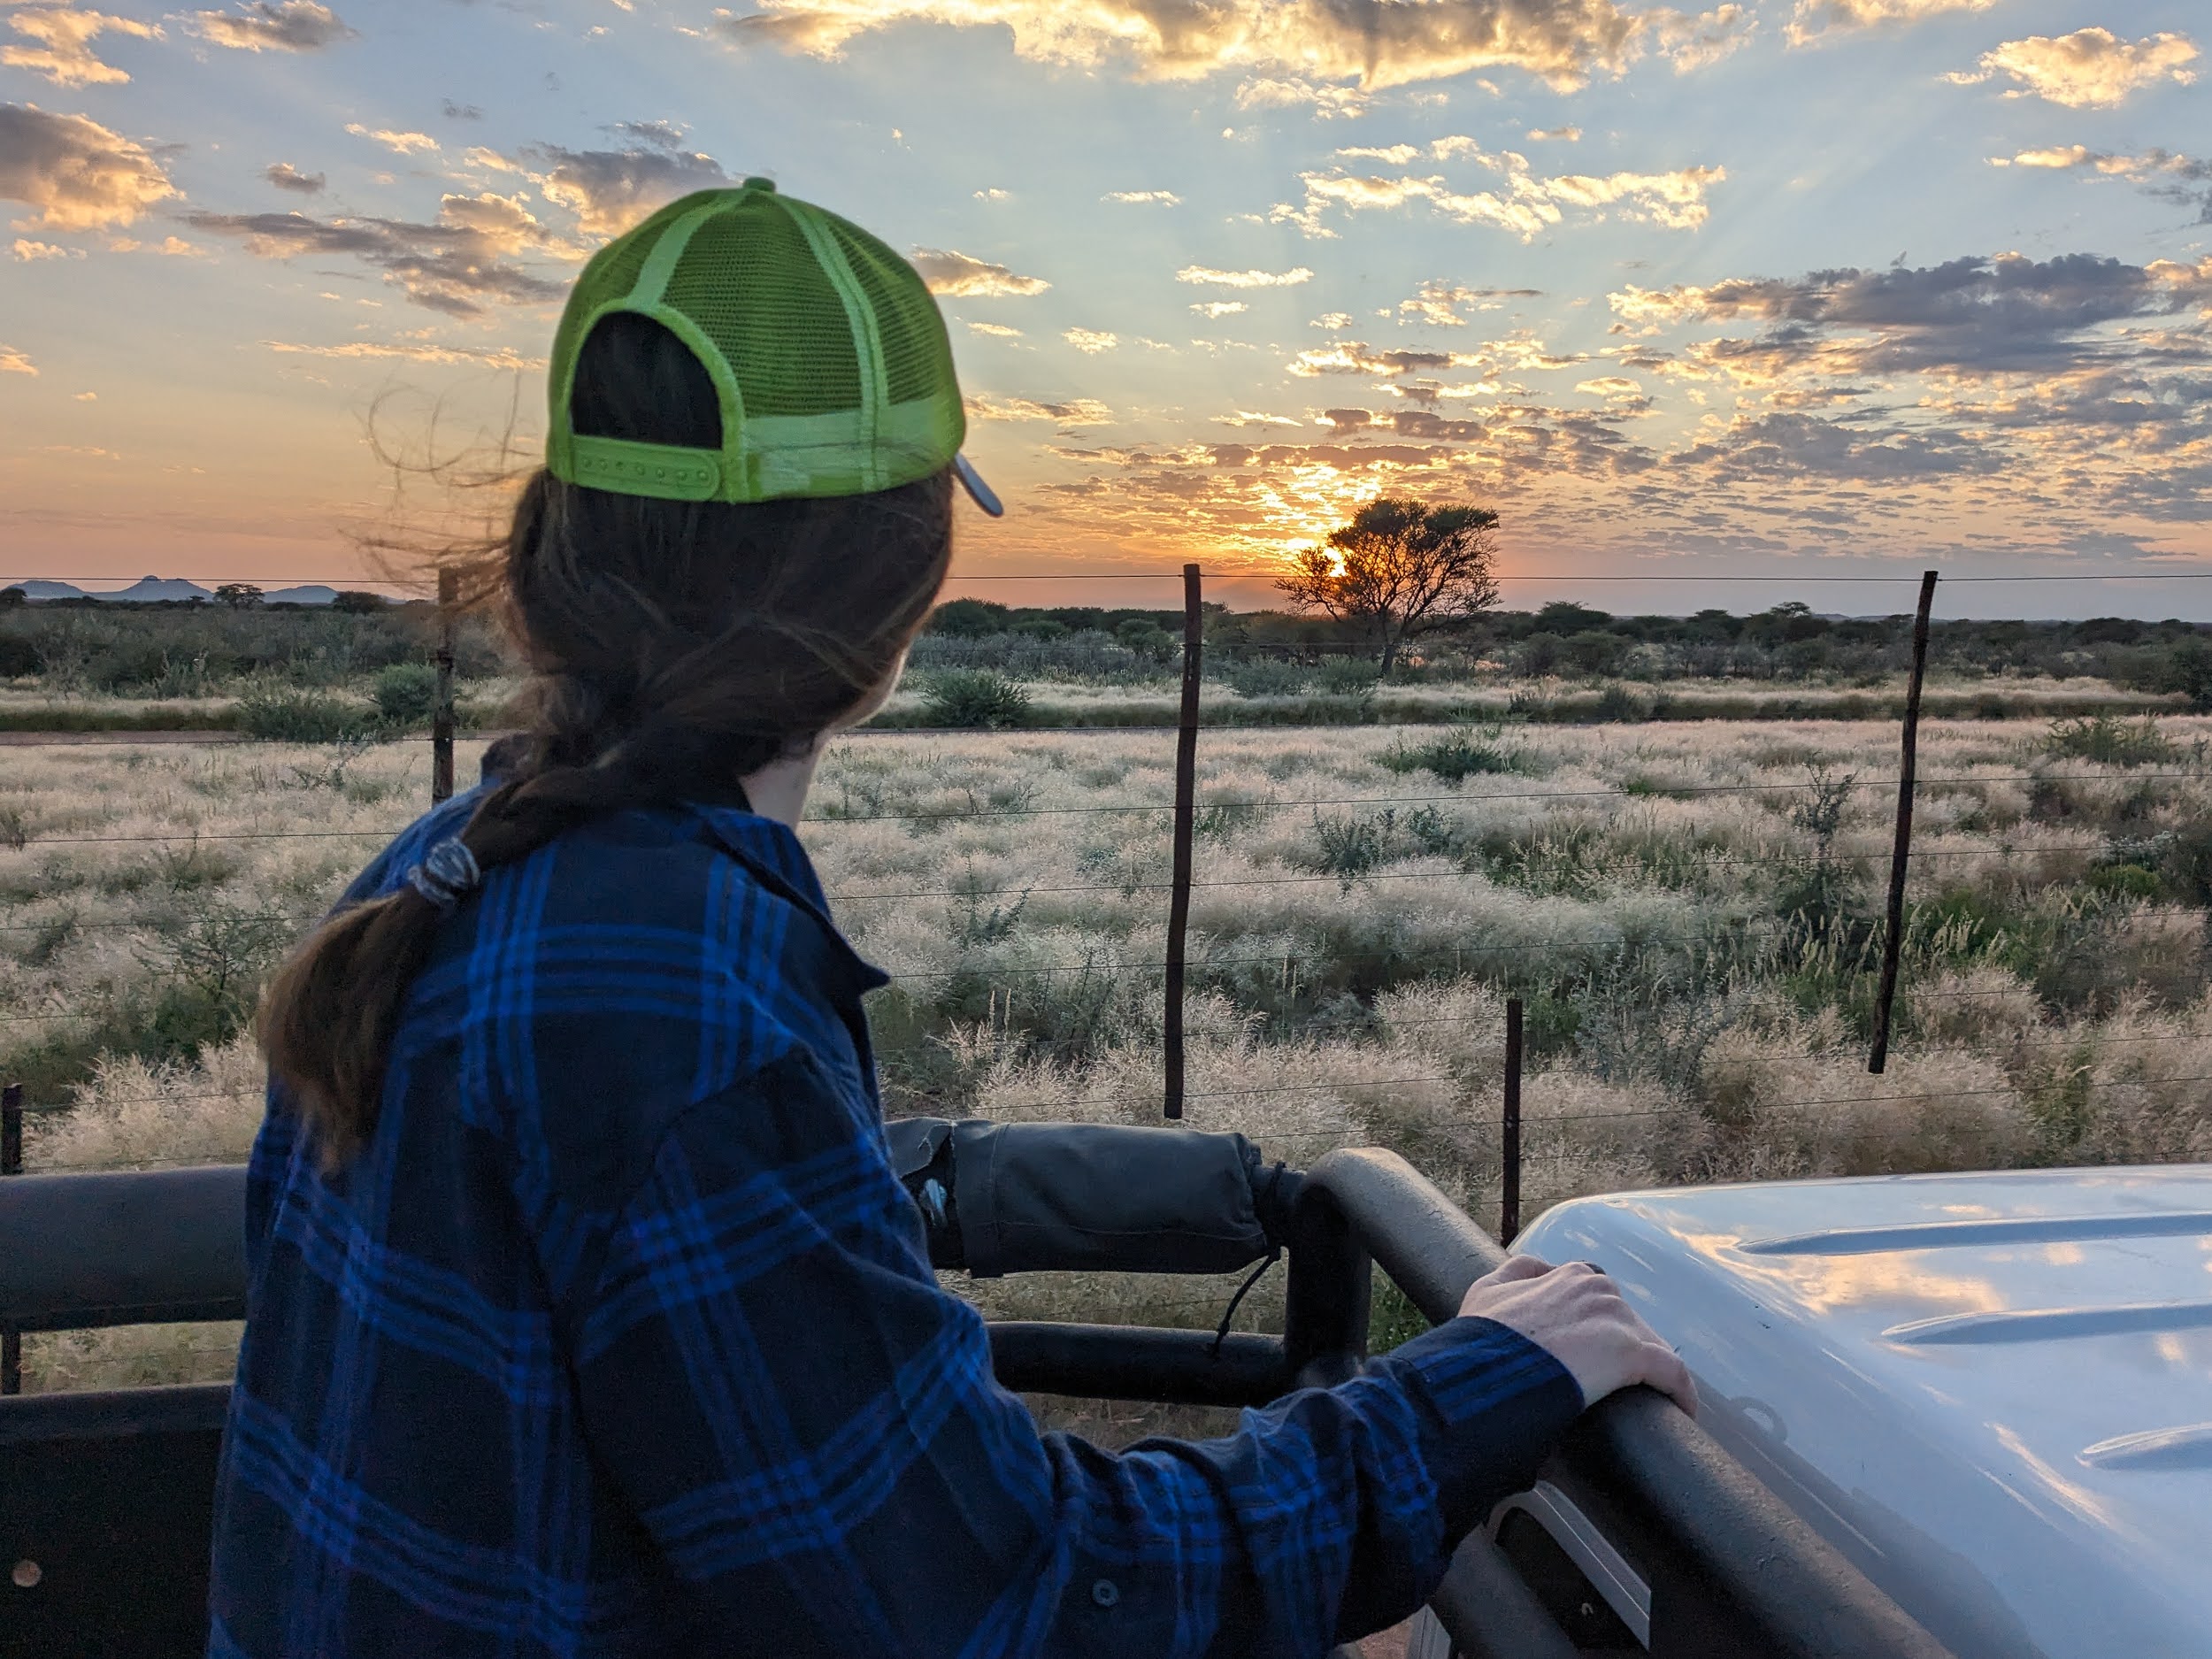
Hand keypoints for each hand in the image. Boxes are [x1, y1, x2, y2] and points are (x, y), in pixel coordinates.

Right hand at [1457, 1254, 1696, 1416]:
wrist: (1487, 1369)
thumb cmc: (1484, 1339)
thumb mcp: (1487, 1290)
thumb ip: (1516, 1273)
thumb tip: (1535, 1272)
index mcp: (1569, 1275)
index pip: (1598, 1297)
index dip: (1598, 1327)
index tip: (1594, 1352)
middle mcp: (1598, 1289)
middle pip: (1626, 1322)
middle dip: (1623, 1349)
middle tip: (1614, 1384)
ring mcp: (1616, 1319)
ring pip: (1650, 1346)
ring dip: (1650, 1372)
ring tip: (1646, 1401)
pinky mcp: (1633, 1353)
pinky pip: (1672, 1373)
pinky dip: (1680, 1393)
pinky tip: (1683, 1412)